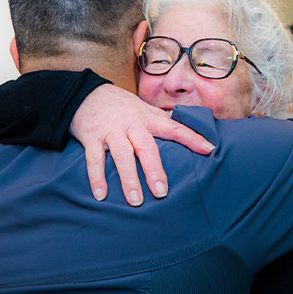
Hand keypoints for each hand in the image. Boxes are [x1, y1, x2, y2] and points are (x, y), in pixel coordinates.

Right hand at [70, 85, 213, 205]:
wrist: (83, 93)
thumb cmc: (119, 104)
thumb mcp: (142, 107)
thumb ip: (161, 119)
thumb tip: (185, 129)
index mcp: (146, 118)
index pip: (173, 127)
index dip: (191, 137)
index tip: (209, 149)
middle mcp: (131, 124)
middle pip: (146, 147)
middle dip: (154, 170)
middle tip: (162, 192)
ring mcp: (111, 131)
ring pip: (122, 156)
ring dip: (128, 179)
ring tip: (136, 201)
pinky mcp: (91, 137)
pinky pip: (94, 160)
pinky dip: (96, 178)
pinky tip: (101, 195)